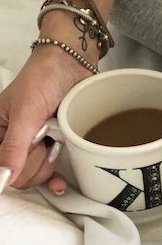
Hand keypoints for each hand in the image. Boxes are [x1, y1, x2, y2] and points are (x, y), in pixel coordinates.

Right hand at [0, 45, 91, 194]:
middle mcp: (11, 139)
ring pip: (36, 174)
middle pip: (19, 174)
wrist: (72, 66)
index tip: (30, 157)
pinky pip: (51, 170)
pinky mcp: (52, 144)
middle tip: (44, 142)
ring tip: (54, 145)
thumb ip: (14, 147)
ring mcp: (33, 143)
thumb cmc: (42, 80)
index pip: (1, 166)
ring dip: (47, 167)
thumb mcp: (25, 114)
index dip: (15, 171)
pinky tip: (61, 178)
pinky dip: (56, 174)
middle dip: (34, 165)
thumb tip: (5, 177)